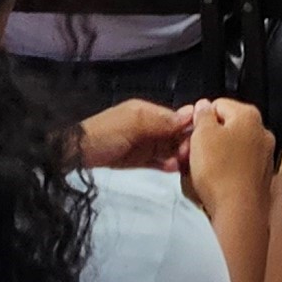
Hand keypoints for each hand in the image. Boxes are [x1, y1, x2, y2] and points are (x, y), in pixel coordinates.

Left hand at [76, 100, 194, 171]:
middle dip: (186, 143)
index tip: (202, 138)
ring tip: (188, 165)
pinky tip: (176, 169)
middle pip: (175, 134)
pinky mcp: (139, 160)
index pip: (176, 117)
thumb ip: (160, 121)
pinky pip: (159, 161)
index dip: (189, 127)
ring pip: (169, 149)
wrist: (79, 153)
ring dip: (179, 156)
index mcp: (147, 112)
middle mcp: (149, 126)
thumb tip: (189, 115)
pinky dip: (168, 164)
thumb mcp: (134, 123)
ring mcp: (144, 144)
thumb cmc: (107, 133)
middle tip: (194, 156)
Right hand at [182, 98, 276, 209]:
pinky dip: (226, 171)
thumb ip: (202, 115)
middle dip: (208, 139)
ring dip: (216, 156)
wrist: (237, 212)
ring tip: (202, 171)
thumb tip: (204, 106)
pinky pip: (238, 167)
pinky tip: (215, 182)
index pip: (218, 105)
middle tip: (193, 153)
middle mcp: (262, 133)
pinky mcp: (261, 177)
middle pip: (227, 127)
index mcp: (249, 116)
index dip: (200, 119)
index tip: (191, 133)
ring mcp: (264, 156)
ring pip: (232, 148)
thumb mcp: (202, 135)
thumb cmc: (221, 173)